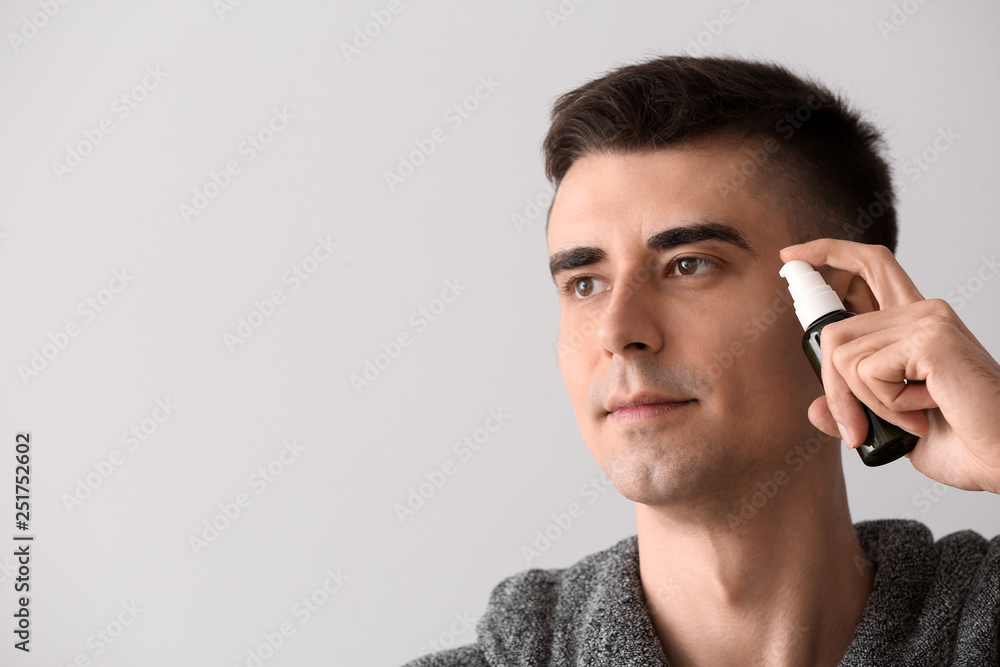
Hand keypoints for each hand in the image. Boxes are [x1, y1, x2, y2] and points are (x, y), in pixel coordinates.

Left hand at [779, 239, 999, 493]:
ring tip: (911, 419)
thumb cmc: (964, 443)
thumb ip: (854, 410)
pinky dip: (884, 405)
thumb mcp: (892, 428)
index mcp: (915, 322)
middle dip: (832, 387)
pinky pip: (866, 371)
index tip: (789, 256)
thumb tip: (814, 409)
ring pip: (844, 356)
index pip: (868, 265)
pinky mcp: (930, 338)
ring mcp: (927, 320)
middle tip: (855, 431)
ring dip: (866, 403)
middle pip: (835, 331)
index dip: (827, 253)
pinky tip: (924, 412)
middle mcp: (922, 311)